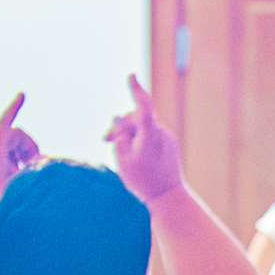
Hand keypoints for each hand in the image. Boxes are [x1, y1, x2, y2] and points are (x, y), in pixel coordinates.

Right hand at [106, 74, 183, 203]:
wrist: (168, 198)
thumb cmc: (143, 181)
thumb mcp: (123, 158)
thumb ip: (119, 135)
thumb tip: (118, 117)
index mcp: (149, 135)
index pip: (142, 106)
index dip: (136, 90)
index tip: (131, 76)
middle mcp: (161, 133)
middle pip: (136, 118)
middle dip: (120, 125)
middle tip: (104, 139)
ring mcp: (167, 139)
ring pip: (142, 128)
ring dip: (128, 134)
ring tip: (117, 150)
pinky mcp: (169, 145)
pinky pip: (150, 136)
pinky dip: (139, 140)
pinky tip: (133, 155)